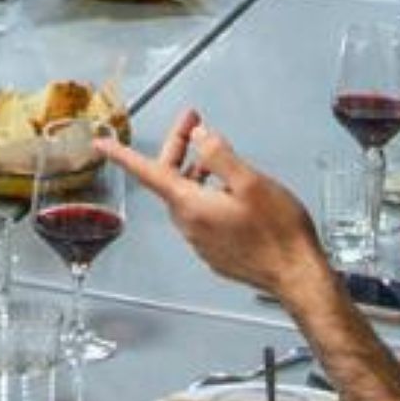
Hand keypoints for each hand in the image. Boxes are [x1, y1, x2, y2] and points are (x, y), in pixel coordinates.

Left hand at [99, 109, 317, 298]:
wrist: (296, 275)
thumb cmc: (279, 234)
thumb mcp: (251, 182)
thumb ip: (219, 155)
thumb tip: (198, 137)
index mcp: (192, 206)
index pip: (148, 174)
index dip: (123, 155)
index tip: (103, 144)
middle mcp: (190, 226)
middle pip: (171, 179)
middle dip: (179, 149)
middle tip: (194, 125)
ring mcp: (202, 241)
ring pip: (187, 197)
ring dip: (195, 171)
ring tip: (215, 155)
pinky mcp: (215, 252)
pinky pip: (201, 215)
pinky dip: (207, 194)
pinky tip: (228, 189)